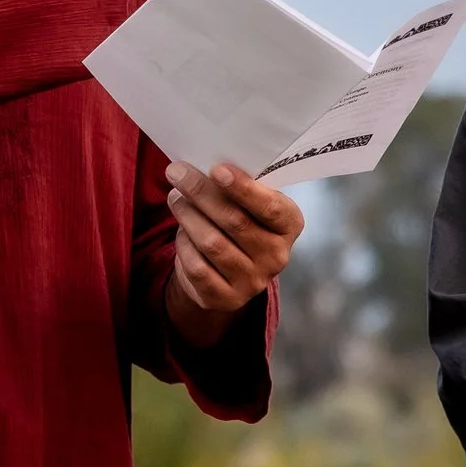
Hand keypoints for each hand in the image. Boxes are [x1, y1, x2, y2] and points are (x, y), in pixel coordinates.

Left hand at [162, 161, 302, 347]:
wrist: (231, 271)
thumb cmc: (241, 221)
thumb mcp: (250, 203)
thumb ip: (236, 188)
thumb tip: (199, 167)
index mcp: (290, 225)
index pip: (270, 207)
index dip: (244, 188)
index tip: (217, 169)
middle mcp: (277, 256)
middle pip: (235, 221)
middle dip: (202, 193)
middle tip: (177, 172)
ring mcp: (254, 282)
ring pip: (212, 243)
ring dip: (188, 215)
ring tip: (175, 197)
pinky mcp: (227, 298)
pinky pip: (198, 268)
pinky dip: (184, 245)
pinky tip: (181, 230)